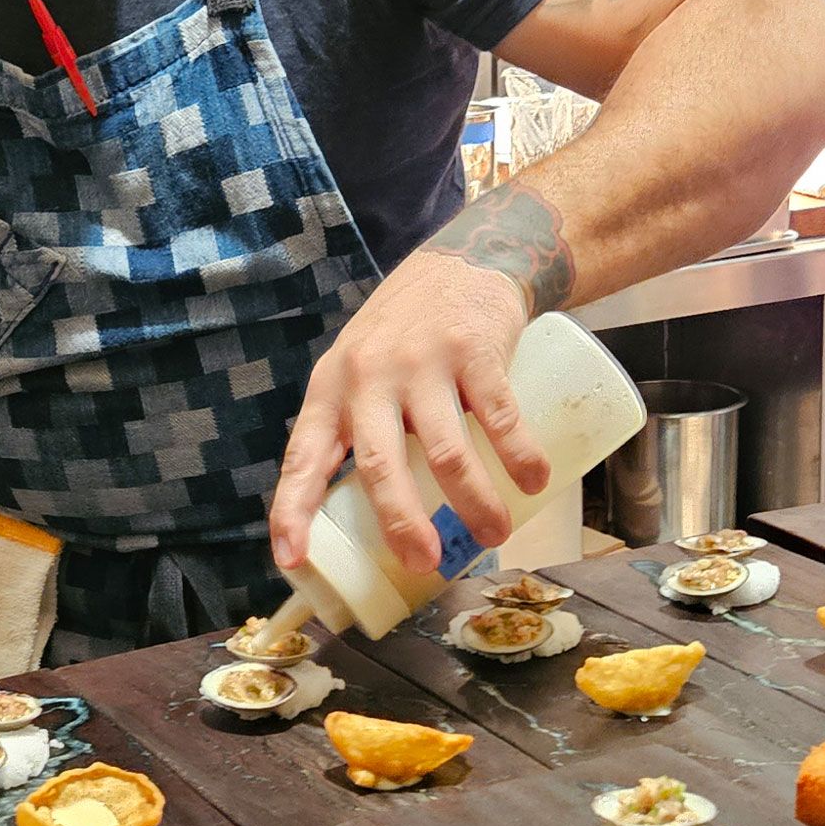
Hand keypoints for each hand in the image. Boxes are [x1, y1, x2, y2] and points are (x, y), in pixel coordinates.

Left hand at [270, 251, 551, 575]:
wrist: (461, 262)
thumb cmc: (402, 334)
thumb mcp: (358, 370)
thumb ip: (358, 429)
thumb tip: (372, 521)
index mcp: (331, 389)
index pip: (303, 456)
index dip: (292, 510)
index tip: (291, 560)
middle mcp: (369, 375)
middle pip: (378, 462)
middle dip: (400, 521)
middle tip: (425, 563)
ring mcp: (423, 361)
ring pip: (445, 450)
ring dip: (474, 502)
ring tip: (493, 536)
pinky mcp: (474, 350)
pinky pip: (499, 415)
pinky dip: (519, 456)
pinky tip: (533, 483)